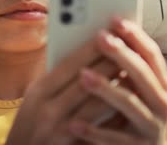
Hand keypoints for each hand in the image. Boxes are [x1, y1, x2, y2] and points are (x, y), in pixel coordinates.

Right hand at [5, 30, 120, 144]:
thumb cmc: (33, 124)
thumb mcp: (36, 98)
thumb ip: (58, 79)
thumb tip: (86, 54)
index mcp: (39, 90)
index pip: (70, 63)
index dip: (93, 47)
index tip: (111, 32)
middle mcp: (46, 107)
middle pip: (85, 79)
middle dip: (110, 60)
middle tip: (129, 46)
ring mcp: (58, 128)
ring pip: (96, 102)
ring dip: (117, 84)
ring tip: (133, 70)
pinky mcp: (68, 144)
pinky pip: (97, 125)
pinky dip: (114, 111)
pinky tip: (126, 100)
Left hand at [68, 18, 166, 144]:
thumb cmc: (131, 112)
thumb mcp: (132, 88)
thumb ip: (121, 66)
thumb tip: (95, 35)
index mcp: (160, 83)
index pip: (151, 54)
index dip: (135, 35)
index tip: (115, 18)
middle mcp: (162, 103)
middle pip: (142, 74)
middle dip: (121, 54)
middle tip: (100, 37)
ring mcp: (151, 127)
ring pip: (130, 104)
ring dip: (106, 88)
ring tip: (82, 76)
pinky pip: (114, 139)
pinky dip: (94, 131)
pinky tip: (73, 124)